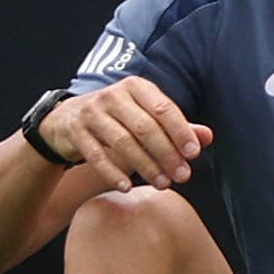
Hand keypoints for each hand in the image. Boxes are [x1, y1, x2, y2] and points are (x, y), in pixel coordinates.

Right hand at [42, 77, 212, 192]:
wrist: (66, 119)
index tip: (194, 154)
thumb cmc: (117, 118)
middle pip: (145, 127)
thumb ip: (175, 126)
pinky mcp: (75, 131)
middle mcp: (113, 95)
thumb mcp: (145, 115)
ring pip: (123, 142)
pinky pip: (96, 155)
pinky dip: (112, 172)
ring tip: (163, 184)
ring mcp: (91, 112)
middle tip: (183, 176)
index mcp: (136, 87)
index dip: (181, 132)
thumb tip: (207, 137)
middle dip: (167, 154)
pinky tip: (126, 186)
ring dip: (146, 166)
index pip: (164, 108)